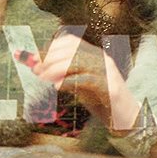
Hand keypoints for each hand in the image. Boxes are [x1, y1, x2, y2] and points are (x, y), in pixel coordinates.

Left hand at [23, 33, 140, 130]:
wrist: (122, 116)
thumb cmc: (98, 97)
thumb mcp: (76, 82)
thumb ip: (59, 73)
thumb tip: (34, 66)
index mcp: (94, 53)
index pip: (70, 41)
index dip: (50, 47)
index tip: (34, 58)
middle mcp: (101, 58)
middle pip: (72, 50)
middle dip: (50, 58)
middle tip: (35, 69)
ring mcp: (107, 71)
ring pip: (79, 61)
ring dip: (56, 68)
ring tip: (43, 77)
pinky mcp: (110, 87)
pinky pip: (87, 79)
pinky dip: (69, 81)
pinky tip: (56, 86)